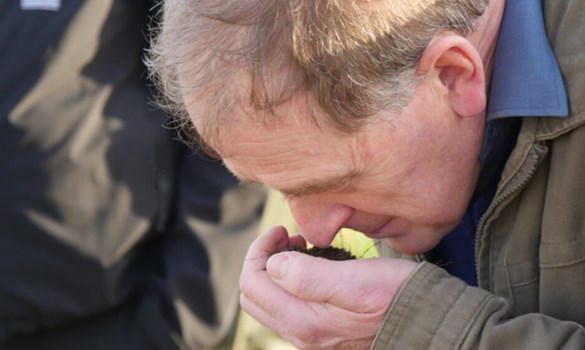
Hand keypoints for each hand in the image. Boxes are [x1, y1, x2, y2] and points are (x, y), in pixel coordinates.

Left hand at [239, 226, 417, 348]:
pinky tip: (317, 265)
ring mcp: (311, 336)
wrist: (428, 322)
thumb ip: (309, 277)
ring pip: (270, 301)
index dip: (259, 250)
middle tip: (291, 237)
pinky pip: (290, 306)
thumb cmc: (396, 297)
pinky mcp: (323, 333)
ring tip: (304, 246)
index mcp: (304, 321)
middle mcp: (302, 334)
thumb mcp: (356, 281)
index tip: (283, 229)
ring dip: (277, 269)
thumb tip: (273, 264)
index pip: (252, 283)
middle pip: (255, 295)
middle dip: (264, 259)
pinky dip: (292, 281)